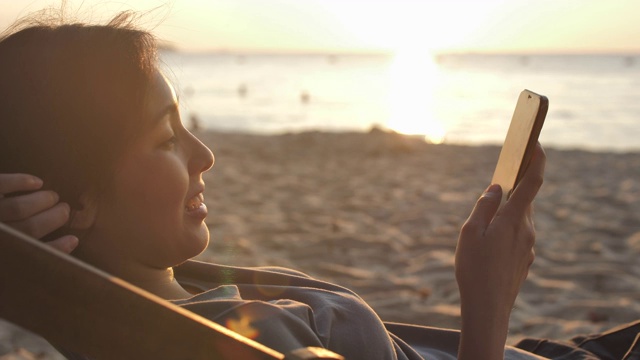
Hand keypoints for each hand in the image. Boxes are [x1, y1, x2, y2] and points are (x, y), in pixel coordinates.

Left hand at [0, 173, 77, 252]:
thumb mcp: (8, 255)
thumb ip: (24, 250)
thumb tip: (62, 245)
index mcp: (4, 252)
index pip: (32, 252)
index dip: (55, 248)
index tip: (73, 239)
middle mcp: (0, 234)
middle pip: (30, 228)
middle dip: (53, 218)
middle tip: (65, 210)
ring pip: (19, 208)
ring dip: (42, 201)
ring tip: (53, 196)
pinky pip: (2, 184)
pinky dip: (21, 182)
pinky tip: (37, 182)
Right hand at [455, 144, 544, 359]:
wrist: (488, 308)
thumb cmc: (474, 269)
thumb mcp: (470, 233)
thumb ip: (484, 207)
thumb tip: (496, 188)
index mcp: (513, 220)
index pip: (532, 182)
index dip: (537, 159)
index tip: (536, 143)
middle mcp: (526, 230)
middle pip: (525, 199)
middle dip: (515, 186)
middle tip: (501, 176)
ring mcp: (528, 245)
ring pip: (520, 217)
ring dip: (508, 209)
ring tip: (487, 213)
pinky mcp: (525, 258)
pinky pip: (518, 233)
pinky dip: (507, 226)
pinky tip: (490, 239)